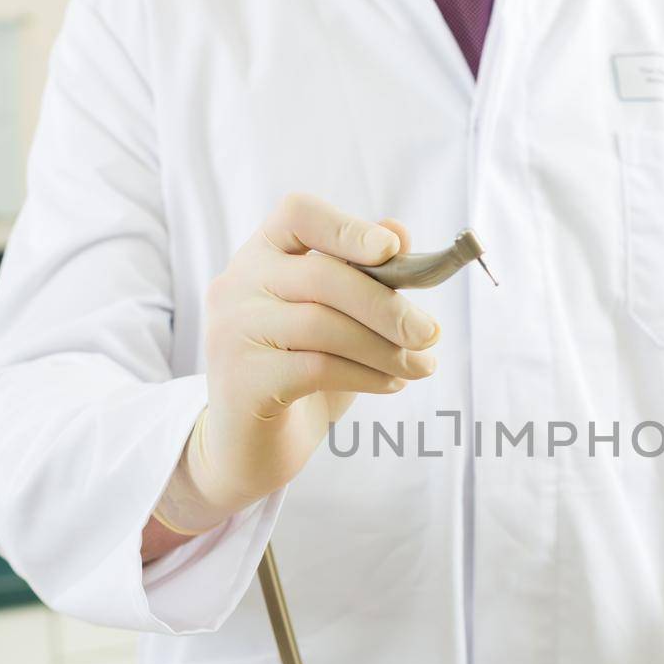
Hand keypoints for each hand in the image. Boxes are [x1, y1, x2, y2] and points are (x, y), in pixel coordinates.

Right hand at [153, 194, 439, 535]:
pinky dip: (367, 375)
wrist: (251, 448)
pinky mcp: (241, 377)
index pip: (298, 214)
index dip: (348, 228)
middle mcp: (237, 285)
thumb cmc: (300, 373)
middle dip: (387, 306)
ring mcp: (232, 330)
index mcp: (261, 256)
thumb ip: (362, 275)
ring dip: (386, 349)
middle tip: (431, 334)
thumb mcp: (337, 321)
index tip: (392, 251)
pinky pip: (318, 367)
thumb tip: (400, 231)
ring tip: (420, 367)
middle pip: (323, 275)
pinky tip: (391, 384)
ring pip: (324, 325)